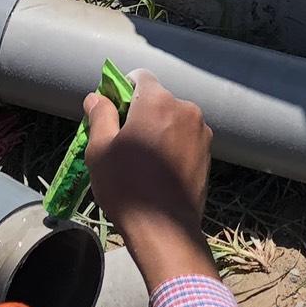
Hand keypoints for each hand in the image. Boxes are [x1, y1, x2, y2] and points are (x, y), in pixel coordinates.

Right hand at [85, 72, 215, 288]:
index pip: (138, 77)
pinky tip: (159, 171)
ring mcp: (201, 131)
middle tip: (123, 142)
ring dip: (157, 129)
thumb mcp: (100, 149)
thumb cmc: (126, 186)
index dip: (122, 90)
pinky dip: (171, 145)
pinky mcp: (208, 153)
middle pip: (156, 99)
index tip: (112, 114)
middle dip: (139, 113)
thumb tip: (96, 97)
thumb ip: (100, 116)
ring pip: (172, 119)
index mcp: (157, 101)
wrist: (165, 228)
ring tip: (142, 161)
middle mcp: (185, 109)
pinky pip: (184, 137)